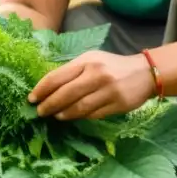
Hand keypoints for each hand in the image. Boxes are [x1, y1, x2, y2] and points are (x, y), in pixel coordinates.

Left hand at [28, 50, 155, 120]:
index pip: (58, 76)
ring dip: (64, 114)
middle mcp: (97, 74)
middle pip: (66, 94)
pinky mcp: (118, 104)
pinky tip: (74, 116)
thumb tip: (47, 88)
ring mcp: (108, 90)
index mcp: (87, 61)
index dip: (42, 89)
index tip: (31, 98)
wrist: (145, 72)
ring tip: (55, 116)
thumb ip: (72, 71)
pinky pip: (94, 114)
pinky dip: (81, 117)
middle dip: (49, 105)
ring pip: (79, 107)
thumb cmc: (112, 66)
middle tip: (40, 111)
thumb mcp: (92, 60)